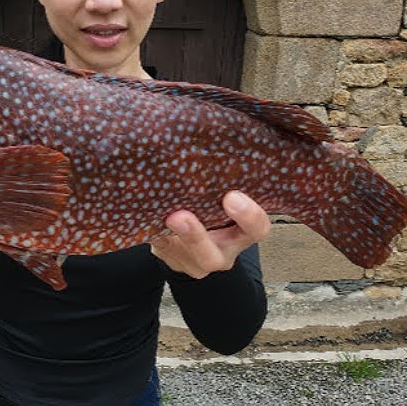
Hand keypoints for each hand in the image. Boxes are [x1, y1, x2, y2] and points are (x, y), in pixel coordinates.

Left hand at [150, 191, 270, 277]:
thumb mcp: (227, 198)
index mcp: (242, 234)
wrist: (194, 242)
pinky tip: (148, 217)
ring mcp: (195, 260)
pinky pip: (162, 249)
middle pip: (215, 256)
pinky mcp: (171, 257)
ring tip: (166, 218)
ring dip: (173, 238)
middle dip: (197, 237)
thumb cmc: (216, 211)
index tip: (233, 196)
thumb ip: (224, 184)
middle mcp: (221, 251)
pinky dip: (155, 234)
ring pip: (185, 257)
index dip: (249, 217)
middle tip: (183, 216)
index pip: (257, 230)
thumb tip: (211, 145)